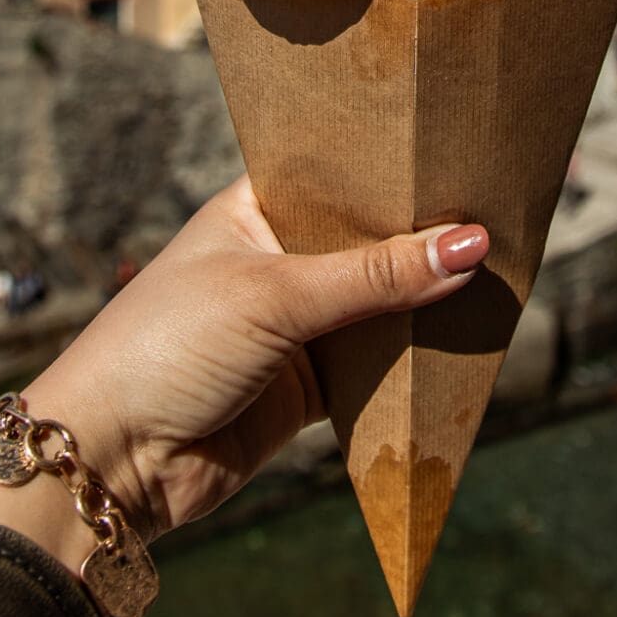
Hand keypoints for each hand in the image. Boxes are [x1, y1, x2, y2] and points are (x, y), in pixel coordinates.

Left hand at [0, 176, 488, 571]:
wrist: (110, 461)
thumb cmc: (168, 346)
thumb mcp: (275, 297)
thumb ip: (376, 276)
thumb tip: (472, 245)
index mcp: (254, 209)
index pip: (339, 175)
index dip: (397, 169)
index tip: (467, 155)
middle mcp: (277, 260)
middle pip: (369, 243)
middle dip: (425, 240)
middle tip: (506, 215)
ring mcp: (293, 325)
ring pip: (378, 306)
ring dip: (426, 303)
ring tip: (505, 275)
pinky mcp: (305, 387)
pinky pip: (375, 367)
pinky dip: (412, 362)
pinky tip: (467, 345)